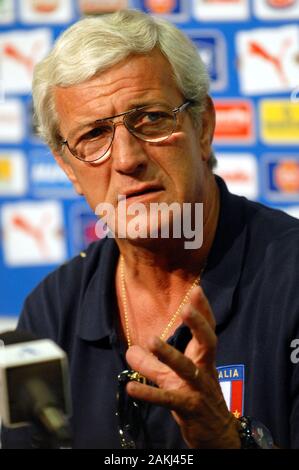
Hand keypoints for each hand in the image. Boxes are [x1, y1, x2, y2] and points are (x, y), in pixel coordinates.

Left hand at [125, 285, 240, 448]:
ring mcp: (198, 389)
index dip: (203, 311)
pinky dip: (150, 393)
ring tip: (151, 340)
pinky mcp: (188, 408)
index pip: (207, 331)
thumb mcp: (172, 378)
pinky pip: (168, 399)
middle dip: (198, 325)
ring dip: (170, 354)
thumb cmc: (195, 398)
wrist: (215, 434)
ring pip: (186, 369)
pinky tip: (131, 388)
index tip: (197, 289)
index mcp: (203, 358)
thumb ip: (152, 364)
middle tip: (186, 308)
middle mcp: (204, 369)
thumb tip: (130, 350)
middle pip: (207, 343)